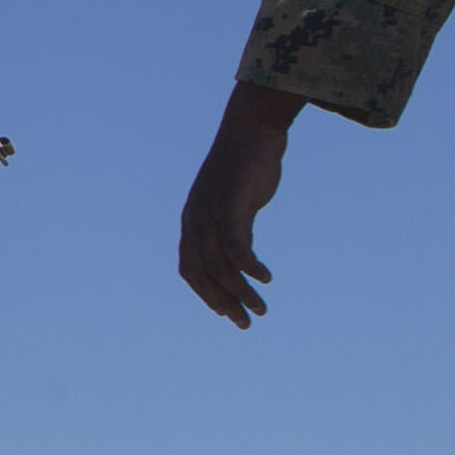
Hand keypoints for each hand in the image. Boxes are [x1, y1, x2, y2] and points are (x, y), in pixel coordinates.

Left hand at [178, 84, 306, 327]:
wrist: (252, 131)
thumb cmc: (245, 168)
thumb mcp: (235, 205)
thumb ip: (234, 231)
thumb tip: (241, 260)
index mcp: (193, 222)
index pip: (190, 269)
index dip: (205, 294)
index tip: (224, 312)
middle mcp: (196, 220)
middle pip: (204, 274)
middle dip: (223, 302)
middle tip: (244, 323)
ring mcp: (211, 213)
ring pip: (220, 266)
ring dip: (240, 292)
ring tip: (260, 309)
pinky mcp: (230, 205)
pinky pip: (236, 245)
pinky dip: (248, 266)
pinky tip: (264, 278)